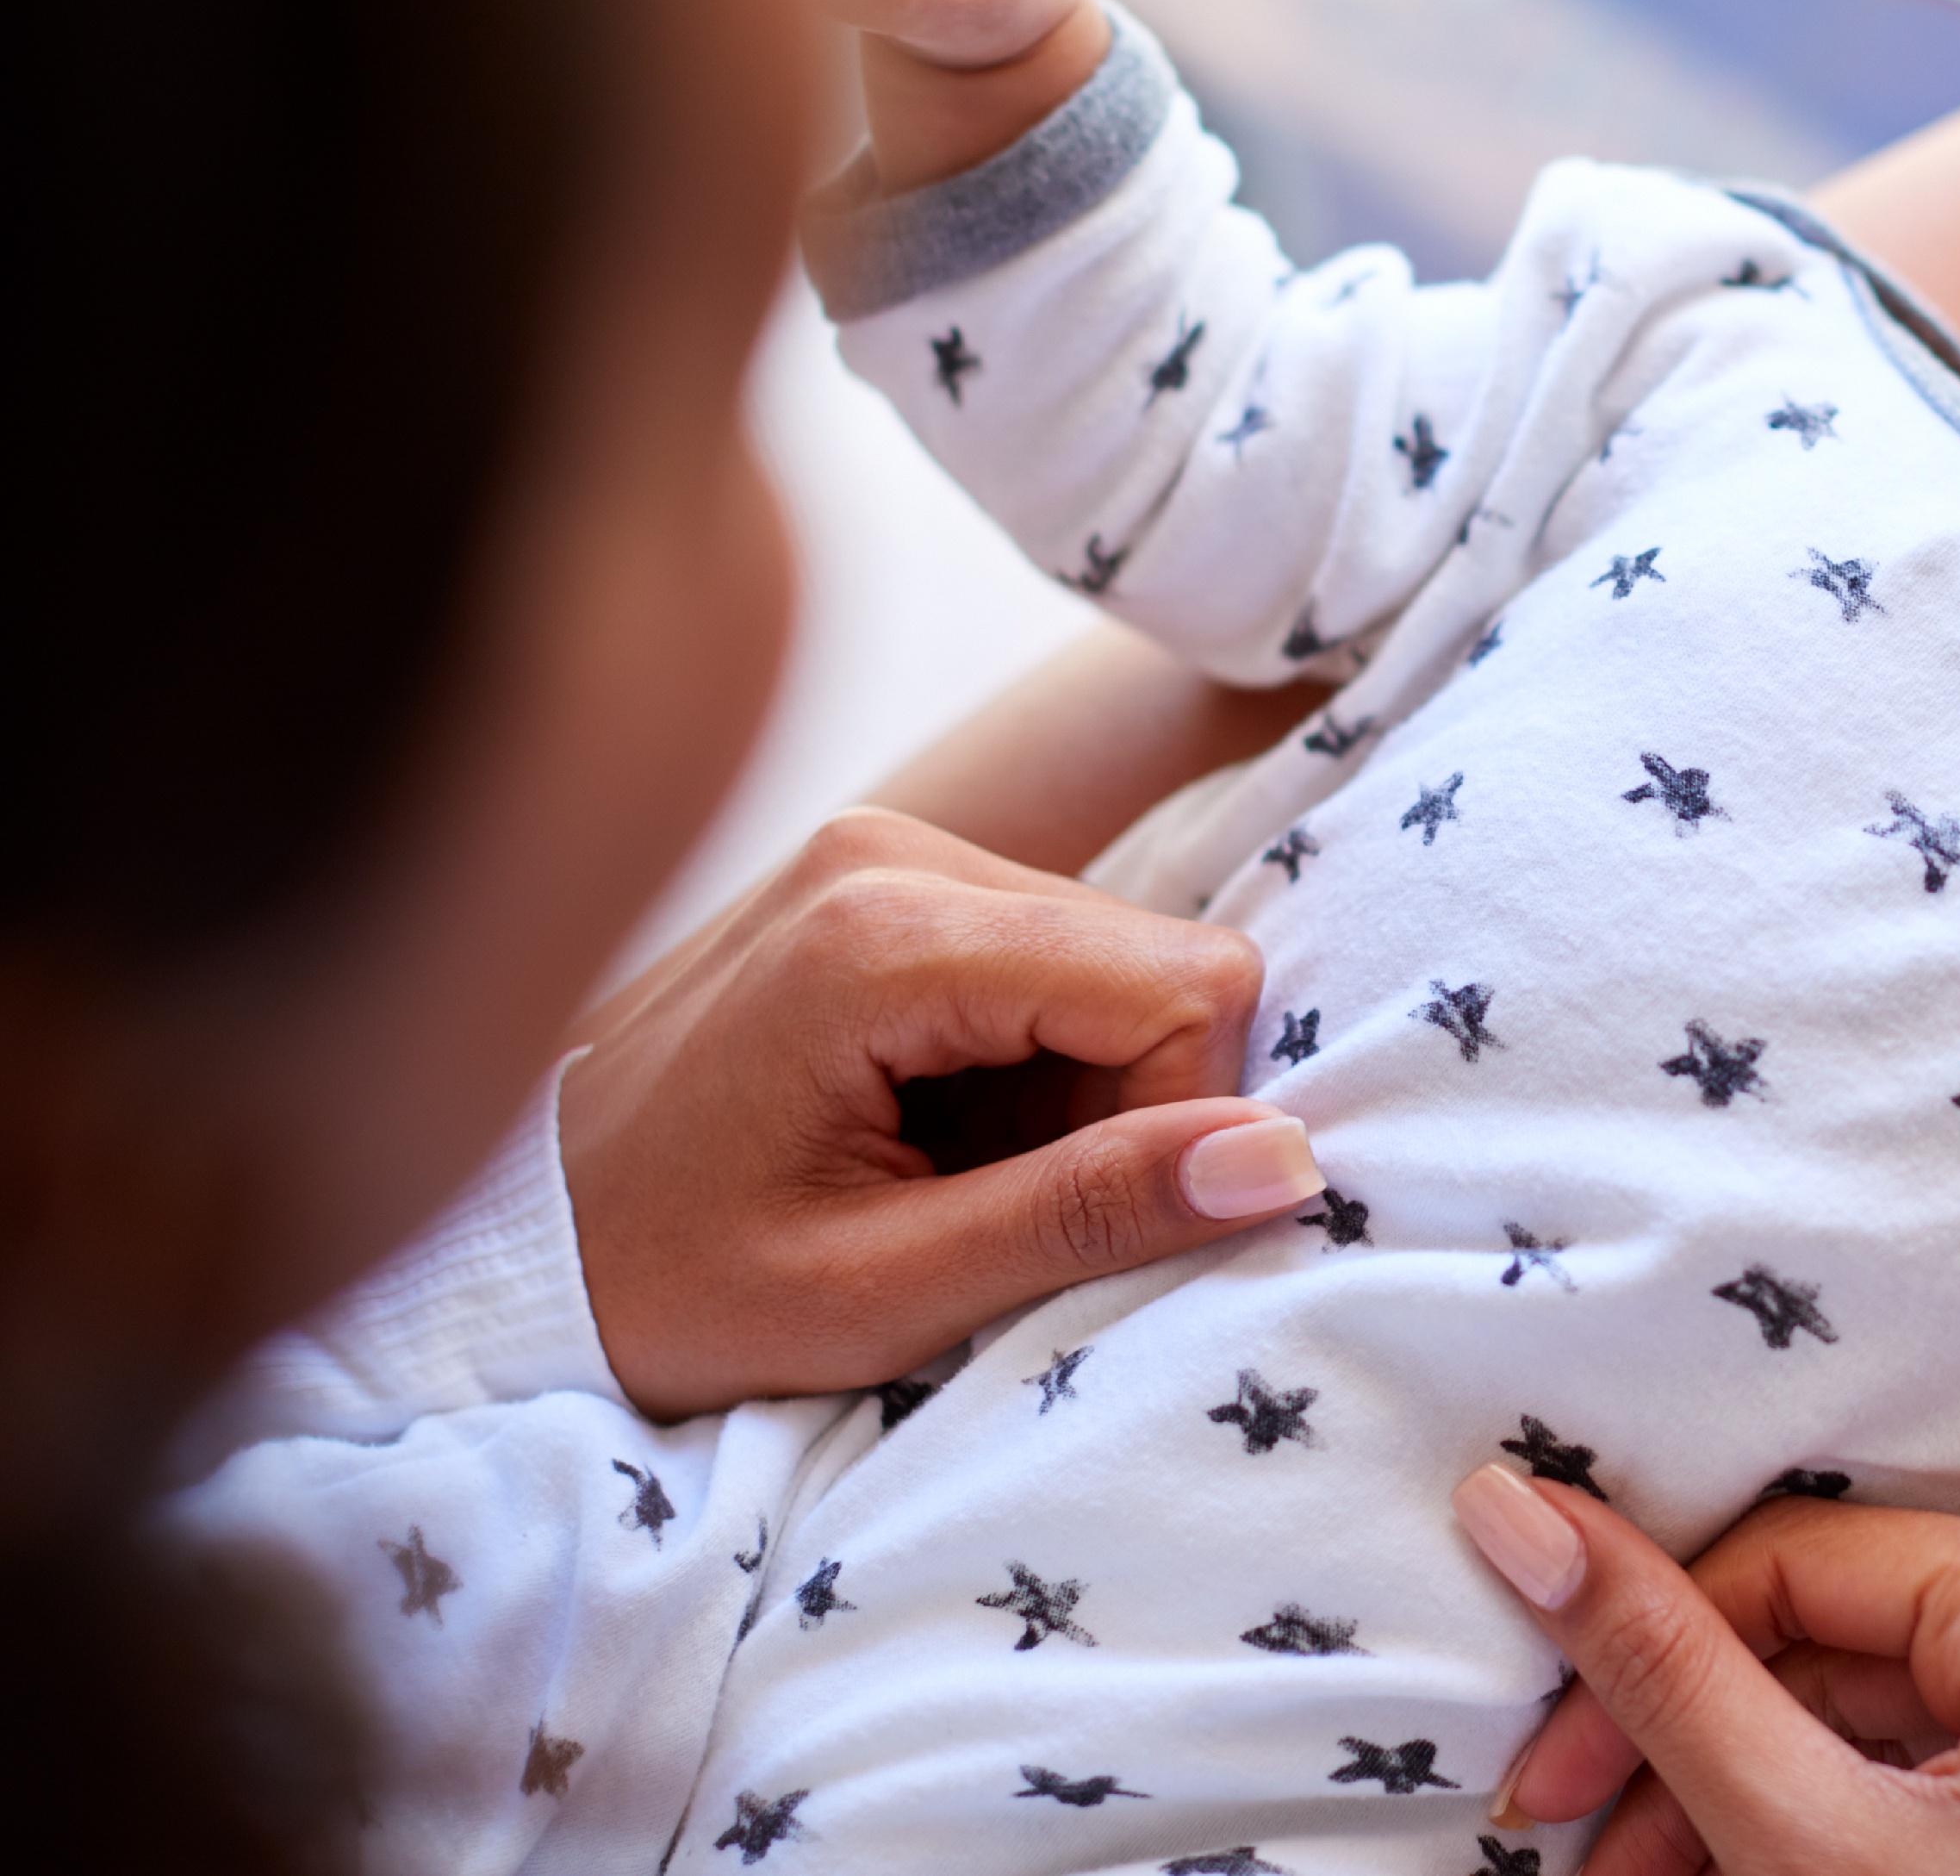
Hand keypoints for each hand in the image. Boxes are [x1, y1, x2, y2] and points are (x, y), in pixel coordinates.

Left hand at [558, 807, 1314, 1419]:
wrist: (494, 1245)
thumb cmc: (662, 1288)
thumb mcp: (874, 1292)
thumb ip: (1083, 1216)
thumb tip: (1284, 1163)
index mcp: (884, 932)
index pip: (1182, 983)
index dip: (1175, 1120)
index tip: (1066, 1220)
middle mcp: (892, 850)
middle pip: (1155, 961)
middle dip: (1123, 1105)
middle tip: (989, 1210)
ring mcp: (881, 850)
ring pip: (1113, 961)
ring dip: (1075, 1090)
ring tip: (944, 1178)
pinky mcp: (877, 877)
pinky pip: (1045, 958)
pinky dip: (1027, 1063)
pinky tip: (927, 1129)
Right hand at [1453, 1469, 1959, 1875]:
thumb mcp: (1811, 1847)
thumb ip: (1664, 1673)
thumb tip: (1524, 1515)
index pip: (1802, 1557)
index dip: (1649, 1647)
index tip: (1552, 1758)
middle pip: (1843, 1635)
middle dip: (1698, 1744)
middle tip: (1584, 1835)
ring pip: (1891, 1704)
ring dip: (1758, 1790)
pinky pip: (1958, 1754)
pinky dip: (1851, 1815)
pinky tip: (1749, 1872)